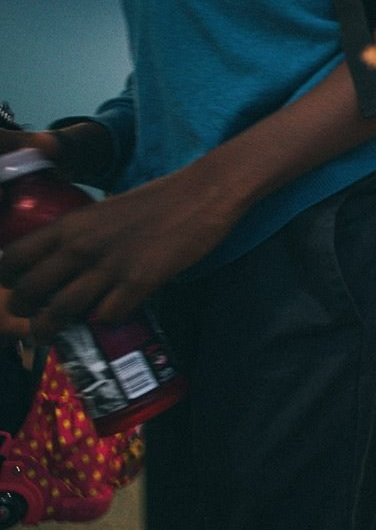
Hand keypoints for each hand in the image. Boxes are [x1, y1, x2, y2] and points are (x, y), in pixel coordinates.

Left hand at [0, 164, 241, 340]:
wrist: (201, 194)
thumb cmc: (157, 199)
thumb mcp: (105, 210)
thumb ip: (82, 234)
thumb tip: (68, 259)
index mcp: (70, 224)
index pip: (14, 257)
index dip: (9, 277)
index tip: (16, 286)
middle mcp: (81, 246)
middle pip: (31, 290)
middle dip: (23, 310)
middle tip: (29, 318)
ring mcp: (110, 266)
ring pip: (62, 310)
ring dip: (51, 328)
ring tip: (50, 336)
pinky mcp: (140, 282)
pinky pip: (108, 314)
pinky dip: (104, 320)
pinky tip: (107, 317)